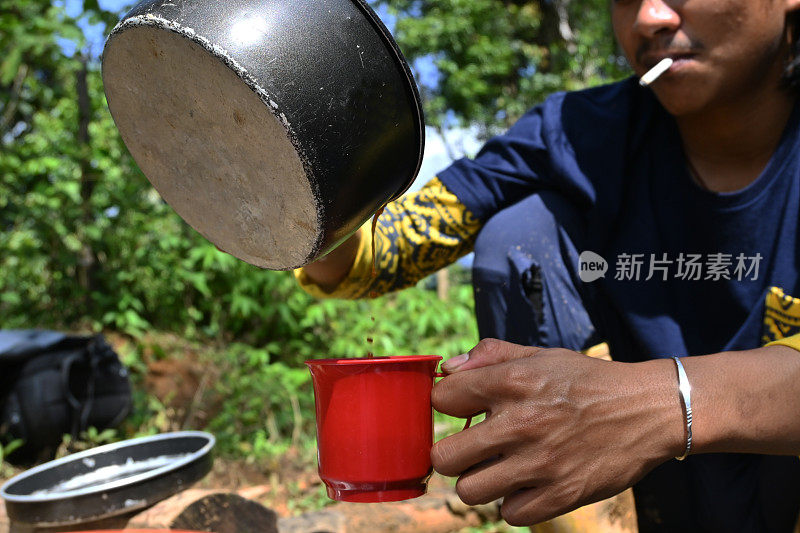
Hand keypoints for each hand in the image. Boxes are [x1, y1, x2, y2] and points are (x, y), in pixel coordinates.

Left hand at [431, 338, 681, 525]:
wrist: (648, 410)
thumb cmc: (588, 381)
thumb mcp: (541, 355)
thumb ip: (491, 355)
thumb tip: (448, 369)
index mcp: (512, 382)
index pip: (442, 399)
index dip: (447, 403)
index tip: (461, 408)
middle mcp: (521, 423)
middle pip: (443, 457)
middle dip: (451, 452)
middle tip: (472, 447)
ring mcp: (540, 464)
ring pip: (469, 491)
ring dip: (480, 481)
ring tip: (499, 467)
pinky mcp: (561, 495)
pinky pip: (509, 512)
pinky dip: (514, 501)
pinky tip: (528, 482)